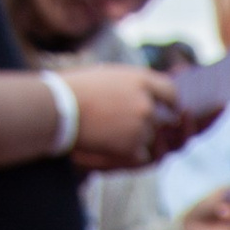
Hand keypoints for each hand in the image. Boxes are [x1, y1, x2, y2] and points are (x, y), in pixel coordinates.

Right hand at [64, 62, 179, 171]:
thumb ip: (132, 83)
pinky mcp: (132, 145)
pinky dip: (128, 152)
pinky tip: (109, 143)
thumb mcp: (108, 75)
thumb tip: (150, 93)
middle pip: (161, 118)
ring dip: (135, 136)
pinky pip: (141, 154)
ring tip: (108, 130)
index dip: (169, 101)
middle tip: (126, 124)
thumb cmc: (75, 89)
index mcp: (140, 79)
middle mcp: (146, 102)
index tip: (168, 108)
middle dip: (148, 121)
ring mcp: (141, 125)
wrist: (58, 108)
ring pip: (149, 136)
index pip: (170, 91)